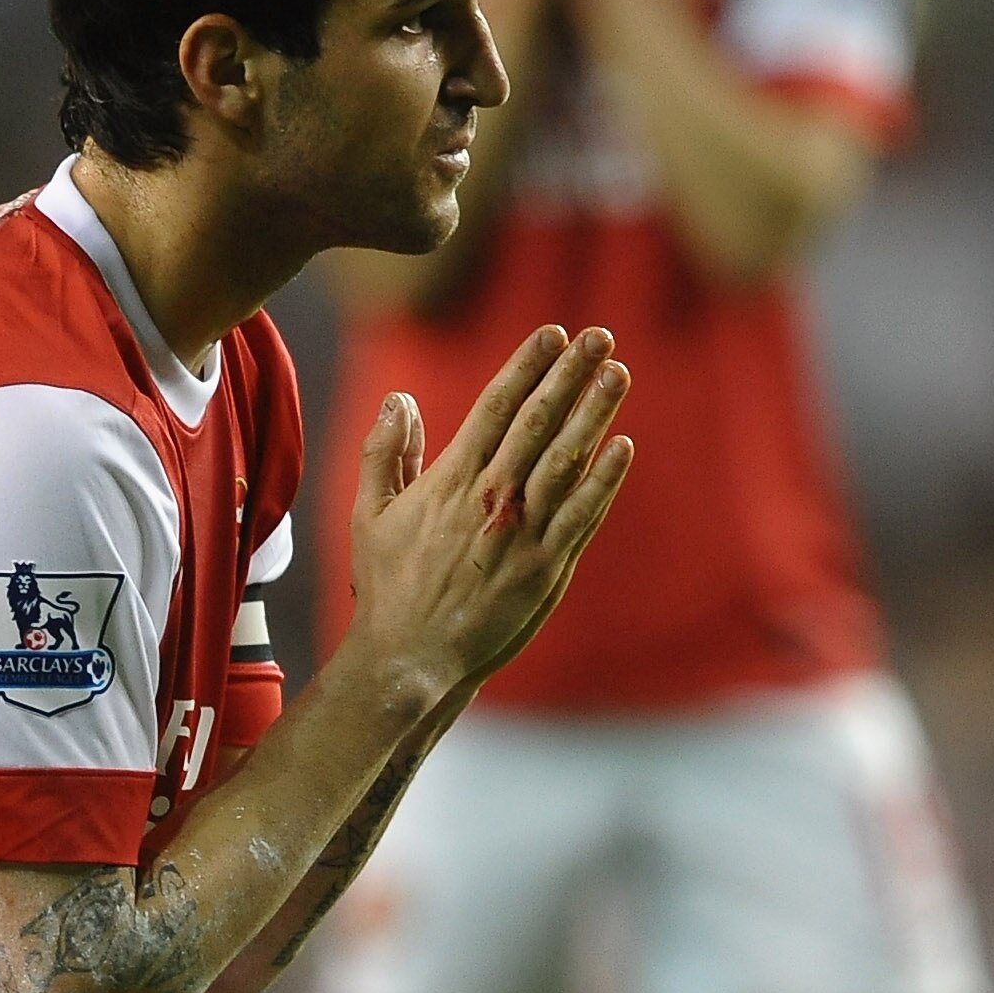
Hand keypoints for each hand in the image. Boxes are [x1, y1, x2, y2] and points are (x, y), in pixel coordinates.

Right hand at [345, 324, 632, 709]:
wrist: (410, 658)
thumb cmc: (388, 588)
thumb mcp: (370, 514)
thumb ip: (385, 452)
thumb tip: (399, 399)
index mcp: (449, 482)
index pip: (494, 408)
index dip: (526, 366)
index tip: (552, 334)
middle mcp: (490, 500)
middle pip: (537, 423)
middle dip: (569, 374)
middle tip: (598, 336)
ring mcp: (522, 534)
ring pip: (566, 461)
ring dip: (595, 413)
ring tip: (618, 373)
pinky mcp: (546, 569)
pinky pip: (582, 516)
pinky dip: (604, 480)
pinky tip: (623, 446)